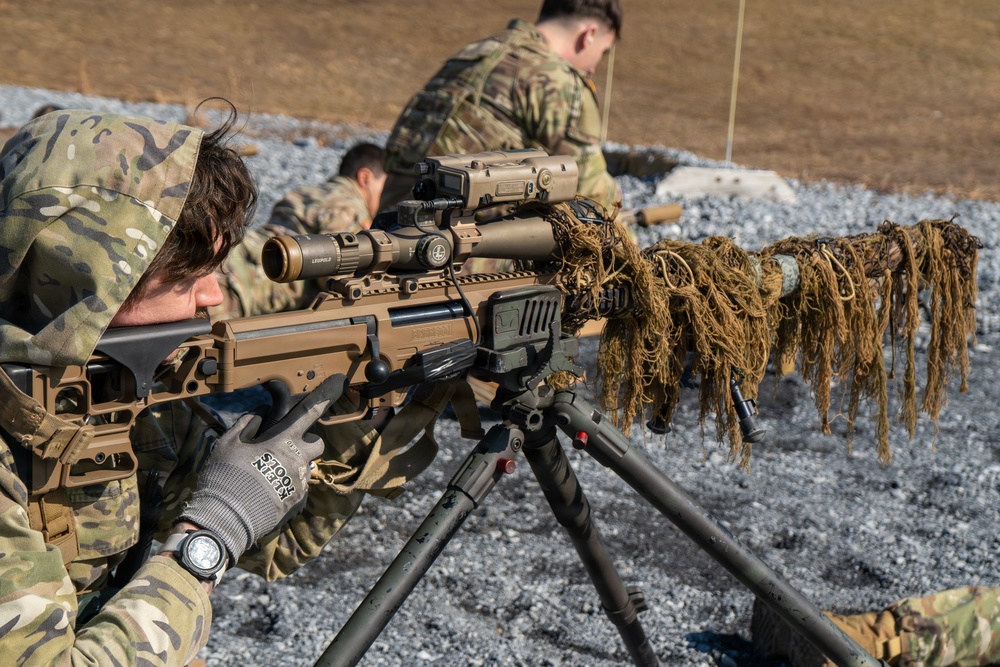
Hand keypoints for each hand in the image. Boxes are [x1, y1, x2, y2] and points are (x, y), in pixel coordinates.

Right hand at [181, 374, 345, 560]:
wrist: (225, 521)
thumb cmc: (224, 478)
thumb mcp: (227, 443)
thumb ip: (248, 424)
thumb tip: (261, 415)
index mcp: (283, 441)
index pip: (310, 411)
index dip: (326, 393)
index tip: (340, 380)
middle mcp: (299, 461)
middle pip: (316, 443)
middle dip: (306, 441)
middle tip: (282, 447)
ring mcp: (301, 484)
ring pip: (305, 467)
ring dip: (291, 466)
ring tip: (264, 475)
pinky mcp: (298, 503)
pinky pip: (298, 488)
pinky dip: (286, 486)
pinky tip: (265, 492)